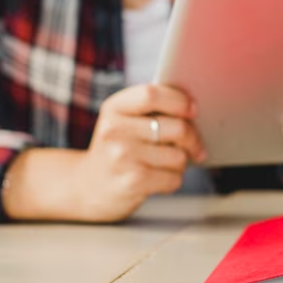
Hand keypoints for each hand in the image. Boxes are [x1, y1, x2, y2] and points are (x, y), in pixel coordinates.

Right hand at [3, 84, 205, 222]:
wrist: (87, 187)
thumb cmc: (117, 150)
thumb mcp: (123, 122)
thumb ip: (150, 110)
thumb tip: (195, 110)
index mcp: (114, 108)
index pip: (152, 94)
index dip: (179, 101)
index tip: (192, 110)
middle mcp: (115, 130)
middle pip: (177, 127)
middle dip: (193, 138)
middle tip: (195, 146)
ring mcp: (122, 156)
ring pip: (179, 156)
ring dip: (181, 163)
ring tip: (168, 164)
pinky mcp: (132, 182)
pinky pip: (174, 178)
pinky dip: (173, 181)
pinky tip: (159, 180)